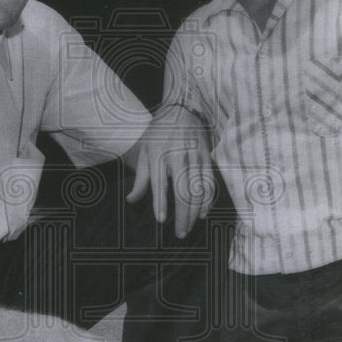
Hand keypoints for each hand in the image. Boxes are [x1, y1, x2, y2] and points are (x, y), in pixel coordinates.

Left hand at [127, 104, 214, 237]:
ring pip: (198, 189)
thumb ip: (141, 178)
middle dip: (182, 214)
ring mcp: (195, 157)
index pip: (160, 182)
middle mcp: (178, 156)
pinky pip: (209, 182)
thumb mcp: (145, 151)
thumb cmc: (159, 133)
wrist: (182, 108)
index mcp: (159, 154)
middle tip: (180, 233)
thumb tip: (132, 200)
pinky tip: (203, 212)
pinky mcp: (206, 157)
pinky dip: (208, 199)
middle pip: (182, 190)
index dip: (161, 202)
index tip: (162, 220)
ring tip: (190, 226)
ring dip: (195, 211)